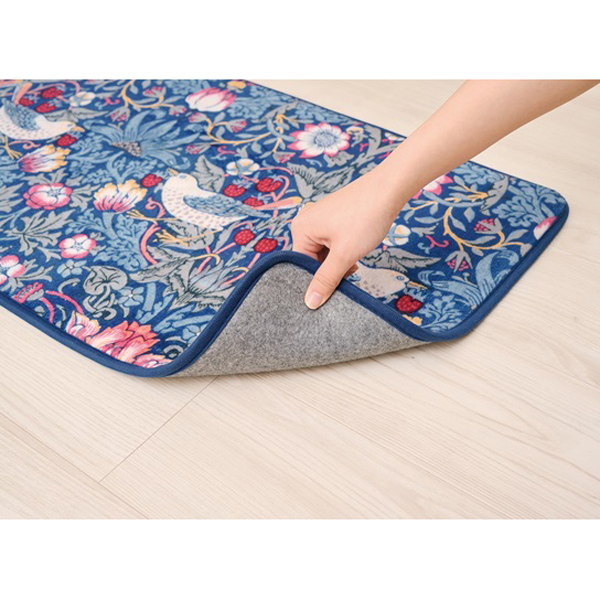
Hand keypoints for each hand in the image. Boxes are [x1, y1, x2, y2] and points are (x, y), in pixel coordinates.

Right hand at [291, 168, 405, 308]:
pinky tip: (356, 255)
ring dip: (339, 262)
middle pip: (312, 259)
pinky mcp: (334, 218)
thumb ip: (326, 280)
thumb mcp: (344, 255)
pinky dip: (343, 252)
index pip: (301, 265)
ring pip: (324, 253)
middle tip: (348, 277)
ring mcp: (320, 219)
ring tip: (354, 263)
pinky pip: (332, 242)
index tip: (332, 291)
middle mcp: (306, 222)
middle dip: (330, 271)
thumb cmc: (365, 218)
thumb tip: (310, 303)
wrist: (388, 190)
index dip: (317, 280)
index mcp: (301, 229)